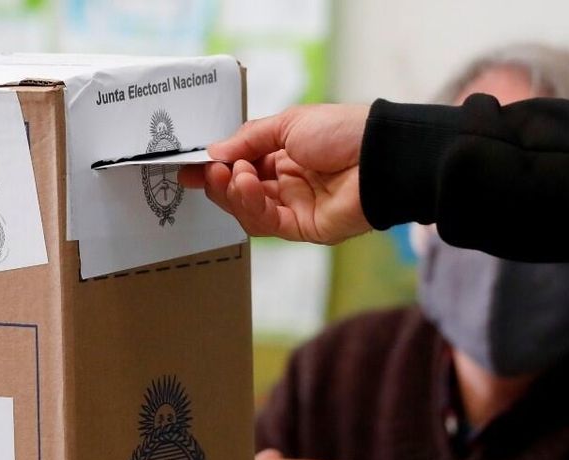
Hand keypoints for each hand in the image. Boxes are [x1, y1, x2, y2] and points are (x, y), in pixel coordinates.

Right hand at [179, 104, 373, 244]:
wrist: (379, 155)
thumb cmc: (341, 131)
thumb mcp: (288, 123)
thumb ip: (249, 139)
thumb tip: (214, 152)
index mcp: (285, 155)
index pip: (242, 165)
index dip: (216, 166)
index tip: (189, 166)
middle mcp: (288, 183)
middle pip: (240, 192)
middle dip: (219, 182)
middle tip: (206, 171)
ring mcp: (295, 208)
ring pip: (249, 210)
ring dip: (233, 192)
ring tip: (231, 173)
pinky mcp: (304, 228)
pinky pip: (267, 223)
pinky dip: (250, 205)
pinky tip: (245, 184)